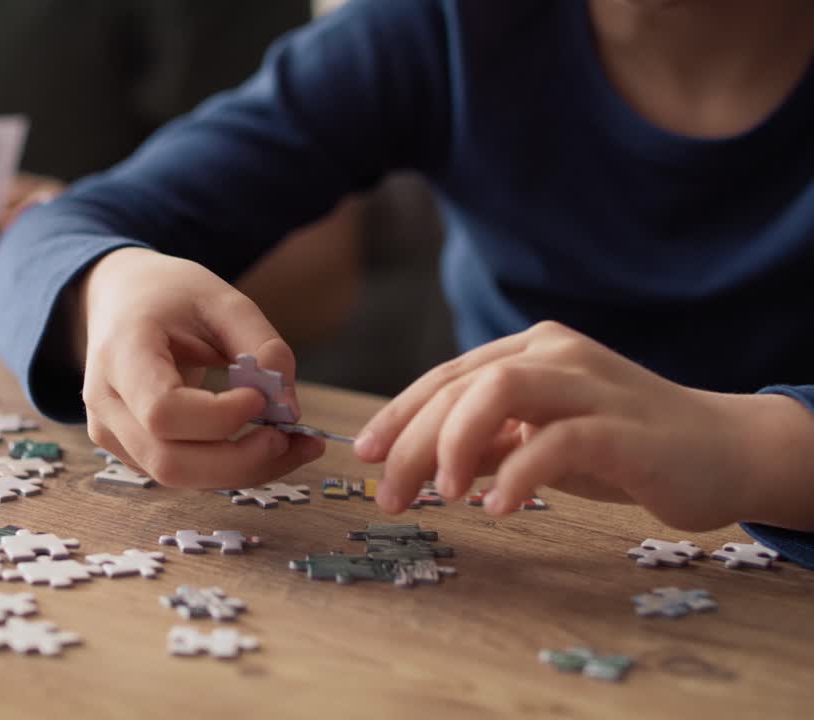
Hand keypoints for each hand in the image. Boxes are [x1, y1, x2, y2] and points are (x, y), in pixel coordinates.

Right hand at [79, 247, 324, 488]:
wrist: (120, 300)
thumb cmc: (168, 295)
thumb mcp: (221, 298)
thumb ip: (260, 343)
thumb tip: (288, 406)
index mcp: (120, 353)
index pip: (162, 410)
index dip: (218, 417)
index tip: (261, 397)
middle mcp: (104, 402)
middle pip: (169, 462)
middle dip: (240, 460)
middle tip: (292, 437)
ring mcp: (110, 433)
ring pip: (178, 478)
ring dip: (243, 471)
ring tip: (292, 444)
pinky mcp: (128, 451)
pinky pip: (182, 474)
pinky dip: (229, 468)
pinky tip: (263, 445)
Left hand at [353, 321, 793, 531]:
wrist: (724, 450)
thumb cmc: (624, 447)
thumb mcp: (540, 441)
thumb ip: (488, 444)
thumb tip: (420, 464)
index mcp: (529, 351)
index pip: (444, 377)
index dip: (398, 415)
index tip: (365, 454)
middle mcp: (554, 354)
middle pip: (460, 386)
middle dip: (413, 442)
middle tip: (389, 495)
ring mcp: (590, 384)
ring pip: (498, 392)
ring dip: (456, 442)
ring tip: (442, 494)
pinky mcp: (622, 425)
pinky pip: (557, 440)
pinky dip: (518, 474)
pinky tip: (496, 508)